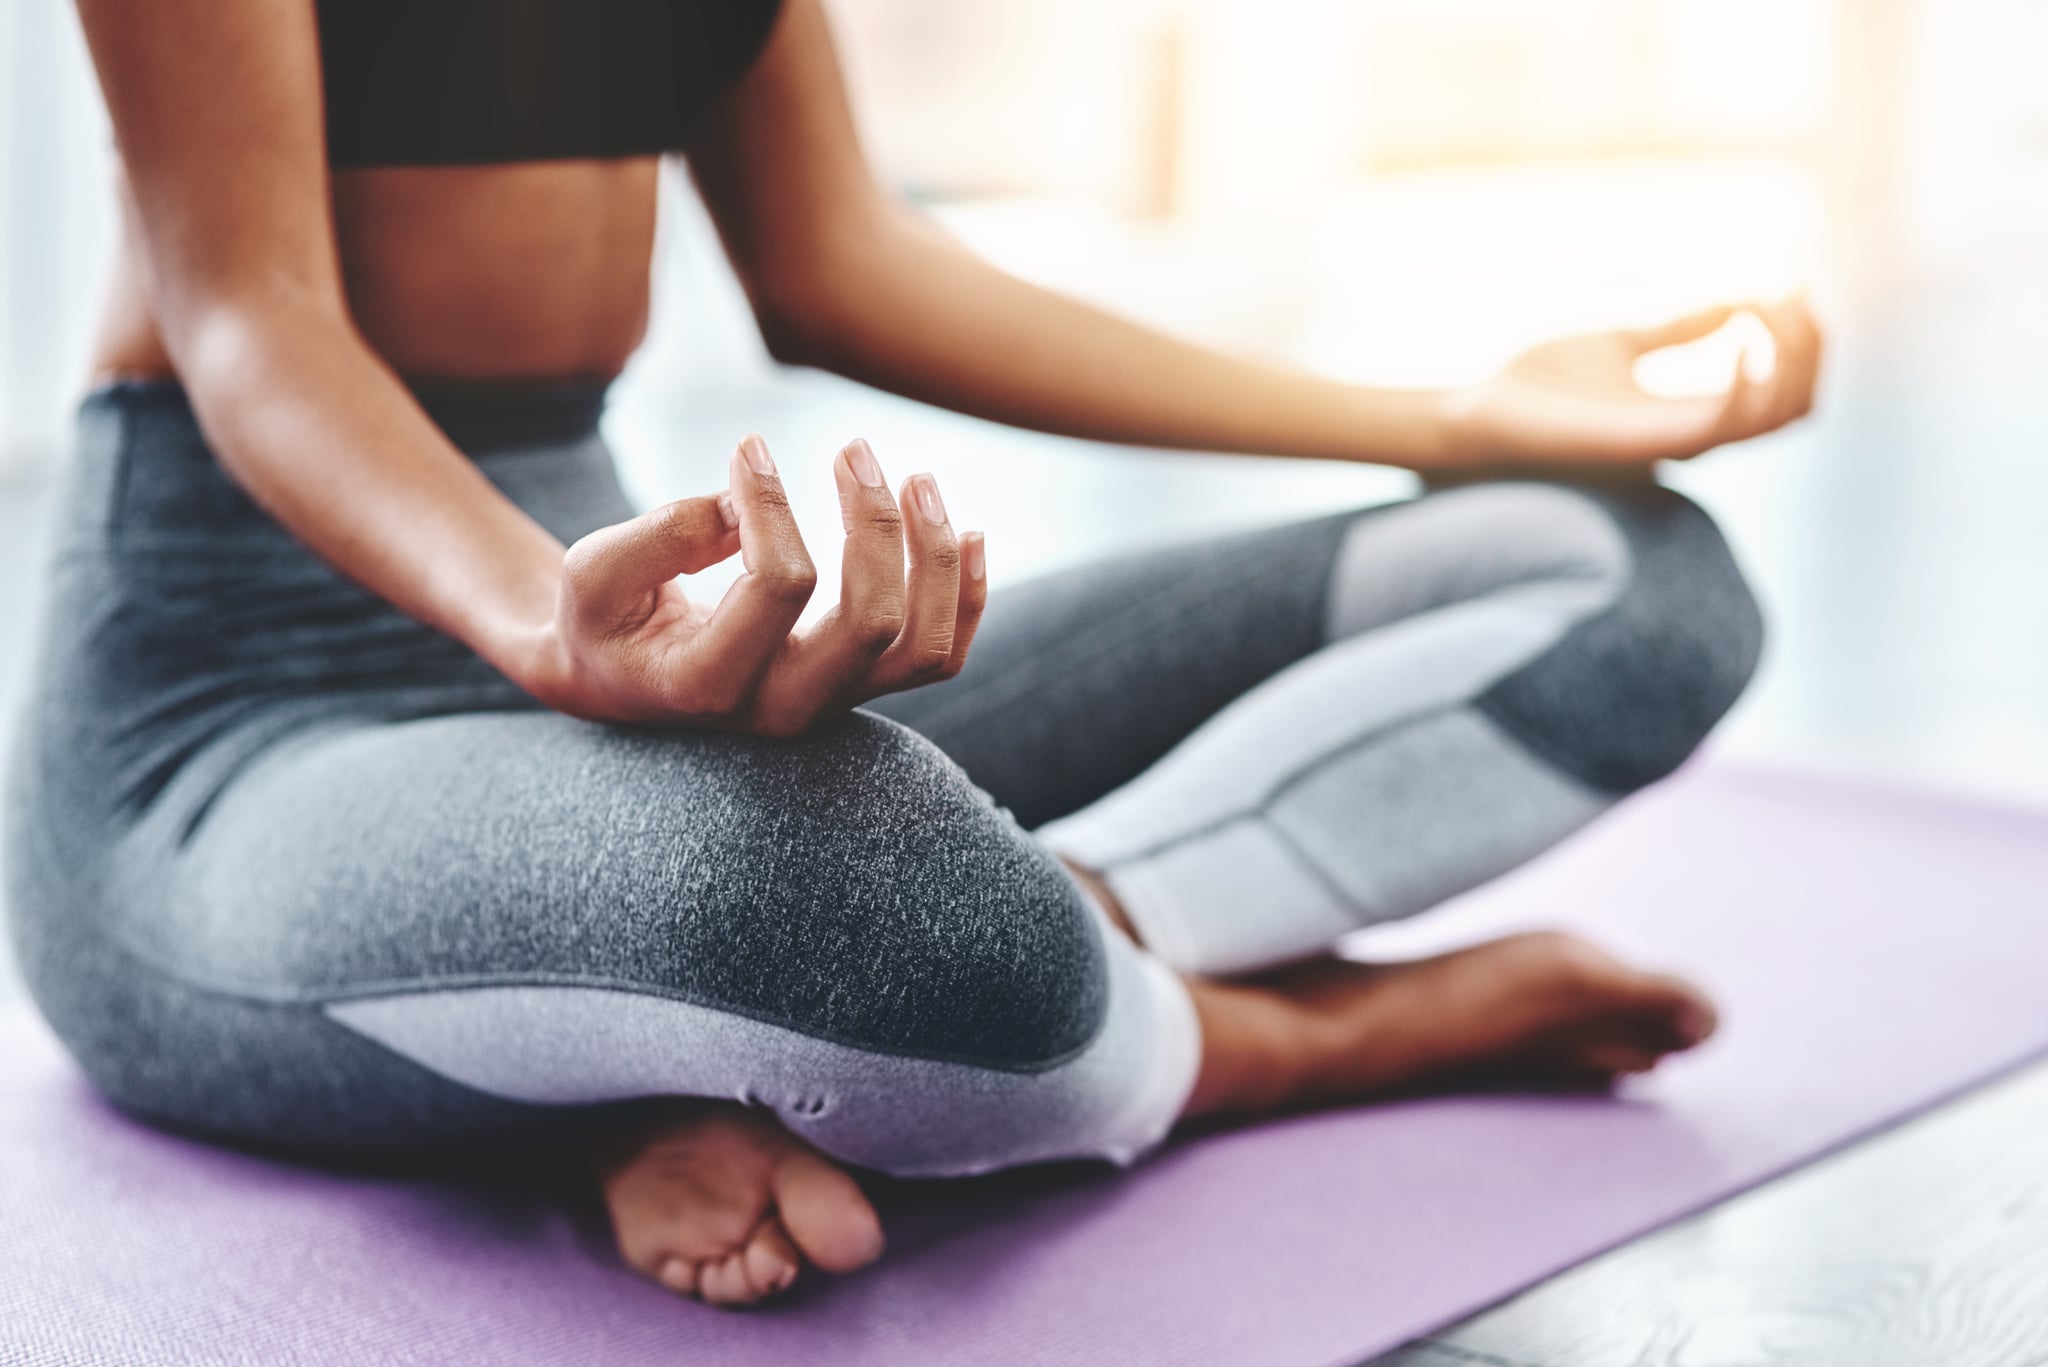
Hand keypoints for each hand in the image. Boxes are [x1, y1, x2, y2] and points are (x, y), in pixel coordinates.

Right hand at [526, 434, 985, 734]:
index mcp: (710, 683)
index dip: (774, 504)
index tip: (749, 449)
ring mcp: (828, 703)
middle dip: (875, 526)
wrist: (618, 677)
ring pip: (923, 647)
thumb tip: (744, 502)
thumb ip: (659, 535)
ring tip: (918, 478)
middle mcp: (780, 707)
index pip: (781, 586)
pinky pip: (939, 657)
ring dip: (934, 558)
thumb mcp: (595, 573)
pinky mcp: (855, 686)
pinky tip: (968, 532)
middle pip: (873, 625)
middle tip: (853, 449)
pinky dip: (965, 598)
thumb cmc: (604, 617)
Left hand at [1440, 296, 1822, 471]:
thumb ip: (1681, 330)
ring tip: (1772, 304)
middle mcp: (1692, 436)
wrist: (1477, 409)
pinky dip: (1749, 380)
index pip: (1783, 395)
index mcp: (1690, 415)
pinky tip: (1743, 334)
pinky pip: (1723, 423)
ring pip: (1776, 417)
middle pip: (1796, 408)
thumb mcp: (1625, 344)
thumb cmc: (1540, 384)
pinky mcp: (1643, 443)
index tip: (1792, 283)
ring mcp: (1672, 443)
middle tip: (1791, 291)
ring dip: (1792, 356)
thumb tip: (1738, 301)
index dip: (1804, 342)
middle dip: (1810, 346)